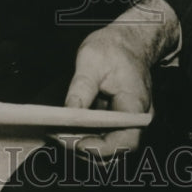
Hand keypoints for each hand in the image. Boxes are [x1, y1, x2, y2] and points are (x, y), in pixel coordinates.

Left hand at [62, 24, 152, 158]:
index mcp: (136, 107)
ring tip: (55, 132)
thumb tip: (69, 113)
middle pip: (113, 150)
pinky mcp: (115, 120)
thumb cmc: (113, 48)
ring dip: (81, 144)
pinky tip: (63, 127)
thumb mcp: (92, 61)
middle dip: (84, 148)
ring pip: (105, 147)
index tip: (75, 142)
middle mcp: (135, 121)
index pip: (124, 141)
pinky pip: (101, 136)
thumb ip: (81, 88)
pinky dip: (83, 135)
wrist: (127, 41)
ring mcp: (126, 122)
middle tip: (56, 136)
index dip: (100, 148)